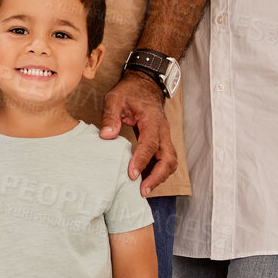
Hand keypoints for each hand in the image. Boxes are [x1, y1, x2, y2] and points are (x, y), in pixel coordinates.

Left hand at [99, 73, 175, 195]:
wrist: (144, 86)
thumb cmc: (129, 93)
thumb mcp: (114, 99)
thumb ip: (110, 116)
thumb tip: (106, 136)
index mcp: (152, 120)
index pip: (150, 144)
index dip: (142, 161)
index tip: (131, 175)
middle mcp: (163, 131)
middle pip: (169, 158)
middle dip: (157, 177)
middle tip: (142, 191)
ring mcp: (165, 137)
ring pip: (170, 162)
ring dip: (159, 177)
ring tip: (143, 190)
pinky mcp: (162, 142)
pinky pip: (164, 161)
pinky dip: (157, 173)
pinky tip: (143, 181)